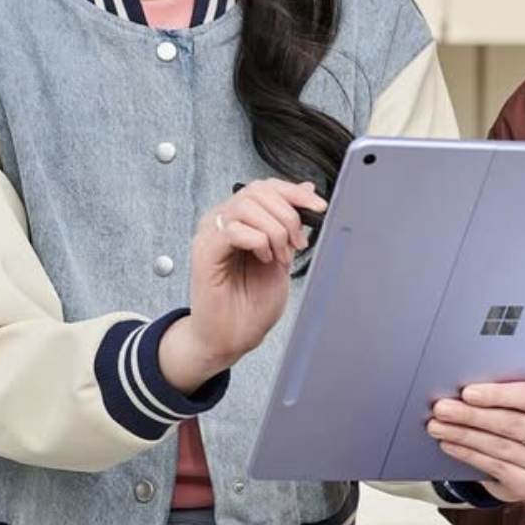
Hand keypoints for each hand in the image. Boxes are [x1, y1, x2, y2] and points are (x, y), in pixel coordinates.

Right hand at [159, 179, 326, 391]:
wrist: (232, 337)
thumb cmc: (251, 303)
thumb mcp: (283, 256)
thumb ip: (290, 225)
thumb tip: (307, 191)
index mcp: (240, 219)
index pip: (265, 187)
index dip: (294, 192)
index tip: (319, 207)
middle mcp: (222, 221)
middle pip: (257, 190)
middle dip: (287, 215)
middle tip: (296, 245)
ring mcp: (210, 234)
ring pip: (246, 205)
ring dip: (274, 230)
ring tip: (279, 256)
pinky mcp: (205, 252)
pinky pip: (233, 229)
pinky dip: (257, 241)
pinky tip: (263, 258)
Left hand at [427, 380, 524, 502]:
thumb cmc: (521, 412)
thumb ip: (521, 368)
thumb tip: (506, 334)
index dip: (499, 395)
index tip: (467, 391)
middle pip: (514, 424)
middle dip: (472, 415)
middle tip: (441, 408)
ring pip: (501, 447)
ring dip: (464, 435)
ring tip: (437, 425)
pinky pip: (496, 469)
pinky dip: (469, 455)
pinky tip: (450, 444)